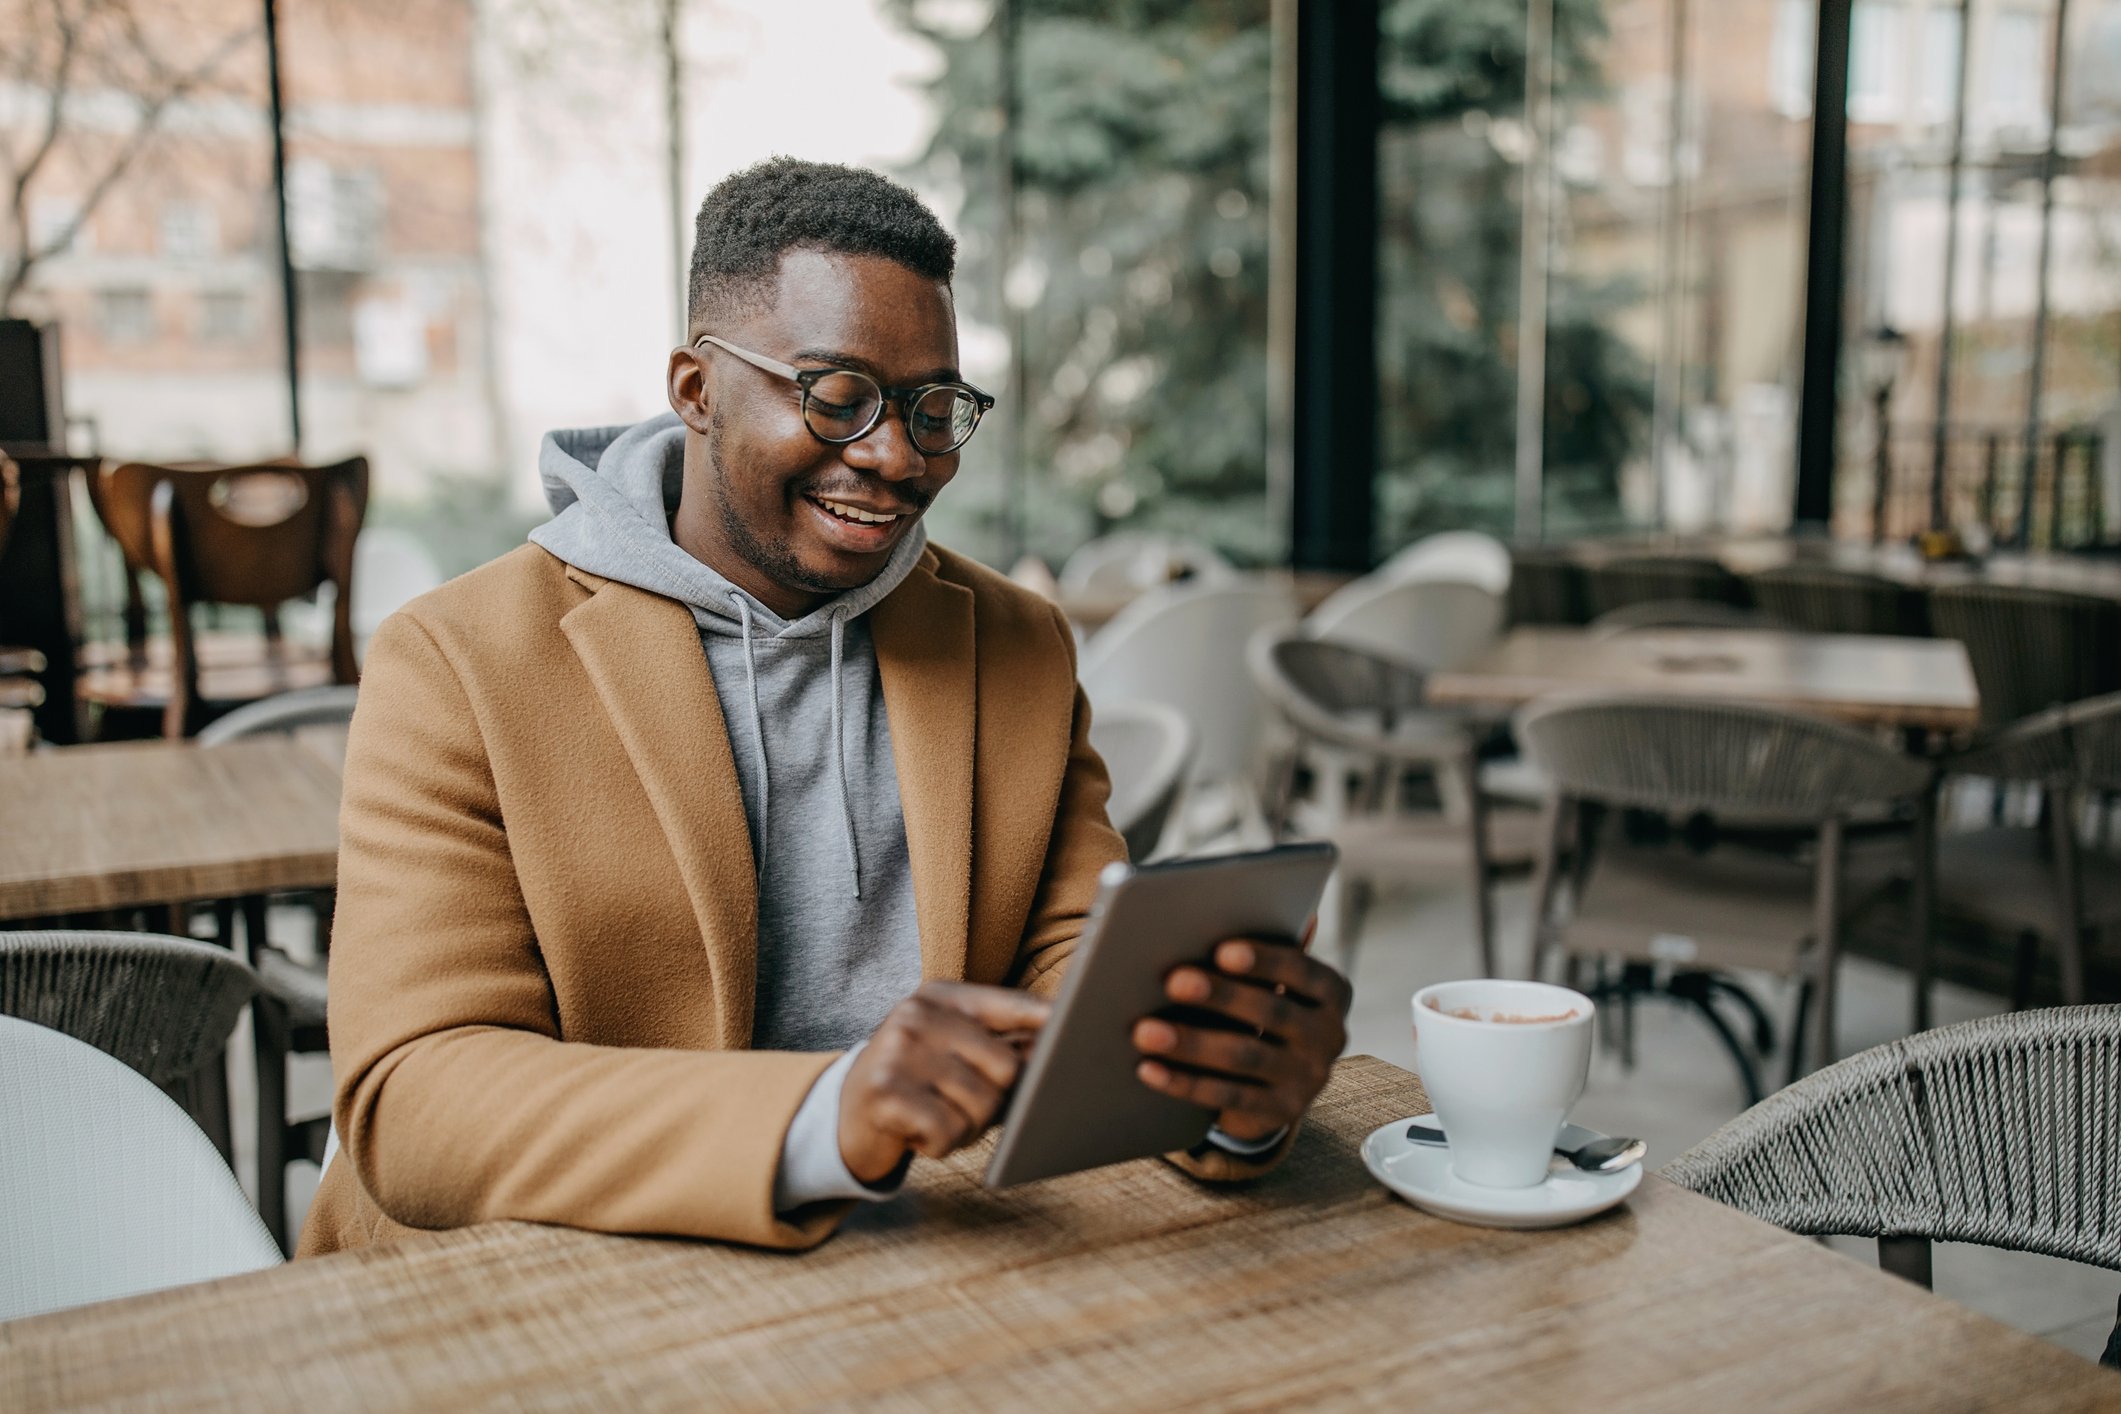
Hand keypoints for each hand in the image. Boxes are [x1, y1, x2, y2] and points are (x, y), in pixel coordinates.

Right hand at [838, 981, 1050, 1183]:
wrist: (842, 1118)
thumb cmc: (915, 1085)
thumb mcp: (950, 1054)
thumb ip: (997, 1047)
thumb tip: (1054, 1050)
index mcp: (941, 997)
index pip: (1010, 1005)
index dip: (1047, 1019)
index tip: (1077, 1023)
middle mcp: (919, 1016)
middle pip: (1007, 1068)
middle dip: (995, 1102)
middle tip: (960, 1107)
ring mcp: (899, 1051)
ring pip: (982, 1105)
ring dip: (966, 1128)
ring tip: (935, 1117)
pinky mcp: (886, 1093)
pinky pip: (949, 1131)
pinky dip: (941, 1145)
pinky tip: (917, 1133)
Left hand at [1131, 935, 1350, 1144]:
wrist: (1277, 1082)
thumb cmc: (1261, 1008)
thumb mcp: (1273, 982)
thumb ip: (1266, 950)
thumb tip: (1266, 898)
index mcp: (1332, 992)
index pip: (1302, 970)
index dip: (1264, 960)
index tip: (1222, 950)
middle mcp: (1330, 1035)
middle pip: (1272, 1012)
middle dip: (1220, 995)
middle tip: (1172, 980)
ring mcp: (1308, 1079)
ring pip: (1245, 1056)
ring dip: (1191, 1043)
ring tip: (1144, 1030)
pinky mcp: (1280, 1112)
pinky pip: (1227, 1097)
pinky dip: (1184, 1082)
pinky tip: (1148, 1068)